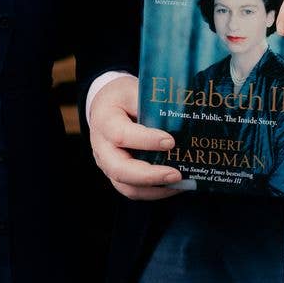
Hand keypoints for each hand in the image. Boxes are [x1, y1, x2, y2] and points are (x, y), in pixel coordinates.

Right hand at [88, 75, 183, 200]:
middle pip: (120, 170)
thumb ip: (150, 104)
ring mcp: (107, 165)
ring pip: (127, 186)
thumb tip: (181, 120)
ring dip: (155, 188)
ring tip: (180, 182)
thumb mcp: (133, 90)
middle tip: (176, 174)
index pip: (121, 136)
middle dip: (150, 175)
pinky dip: (155, 192)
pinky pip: (133, 190)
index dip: (146, 141)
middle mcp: (102, 148)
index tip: (170, 141)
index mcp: (105, 122)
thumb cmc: (121, 98)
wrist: (105, 106)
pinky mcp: (117, 175)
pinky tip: (175, 186)